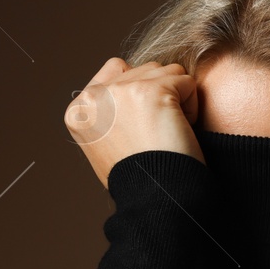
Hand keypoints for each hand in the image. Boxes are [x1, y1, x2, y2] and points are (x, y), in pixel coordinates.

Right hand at [65, 58, 205, 188]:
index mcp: (78, 110)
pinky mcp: (151, 92)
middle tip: (156, 133)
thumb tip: (129, 79)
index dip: (140, 93)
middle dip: (159, 96)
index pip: (117, 69)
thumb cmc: (139, 178)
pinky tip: (178, 131)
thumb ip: (110, 111)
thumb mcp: (105, 144)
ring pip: (166, 71)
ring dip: (176, 99)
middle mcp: (94, 97)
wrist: (155, 200)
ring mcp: (121, 91)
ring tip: (167, 132)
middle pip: (144, 69)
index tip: (142, 127)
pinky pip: (186, 81)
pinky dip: (191, 106)